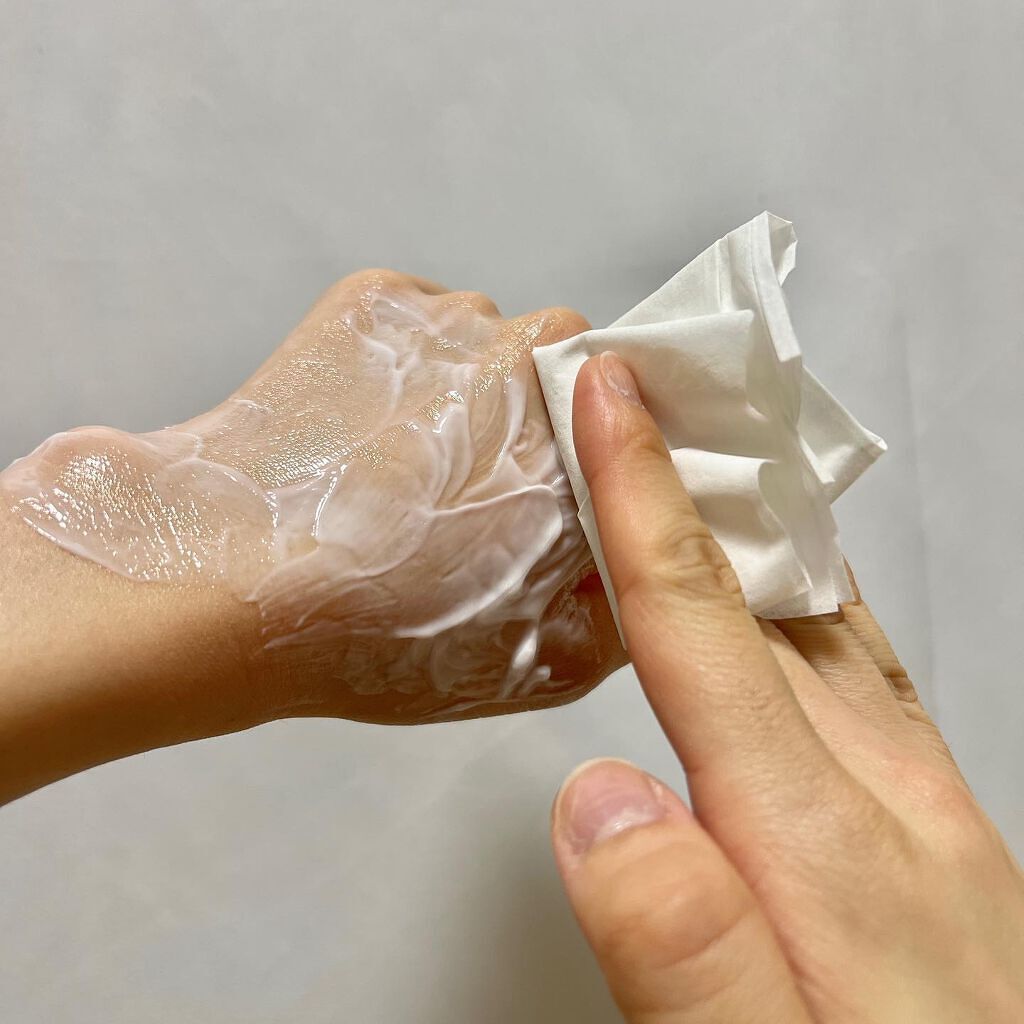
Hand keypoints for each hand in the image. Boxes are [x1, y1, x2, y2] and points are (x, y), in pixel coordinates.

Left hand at [0, 273, 623, 800]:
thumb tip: (648, 555)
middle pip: (565, 372)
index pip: (639, 418)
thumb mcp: (550, 661)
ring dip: (470, 391)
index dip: (610, 457)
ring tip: (410, 467)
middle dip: (539, 422)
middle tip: (481, 492)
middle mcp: (528, 349)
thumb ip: (633, 600)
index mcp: (584, 435)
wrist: (227, 584)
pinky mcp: (373, 299)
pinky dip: (409, 366)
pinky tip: (368, 432)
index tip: (572, 491)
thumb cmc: (380, 628)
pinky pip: (423, 324)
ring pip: (490, 343)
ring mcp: (445, 313)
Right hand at [550, 353, 1023, 1021]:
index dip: (644, 502)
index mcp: (831, 851)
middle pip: (777, 596)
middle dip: (700, 480)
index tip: (607, 399)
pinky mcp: (942, 843)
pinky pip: (862, 673)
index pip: (706, 630)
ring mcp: (933, 817)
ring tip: (706, 463)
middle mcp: (896, 806)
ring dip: (758, 529)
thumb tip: (599, 799)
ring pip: (831, 622)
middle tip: (646, 393)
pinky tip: (790, 606)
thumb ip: (687, 947)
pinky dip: (808, 604)